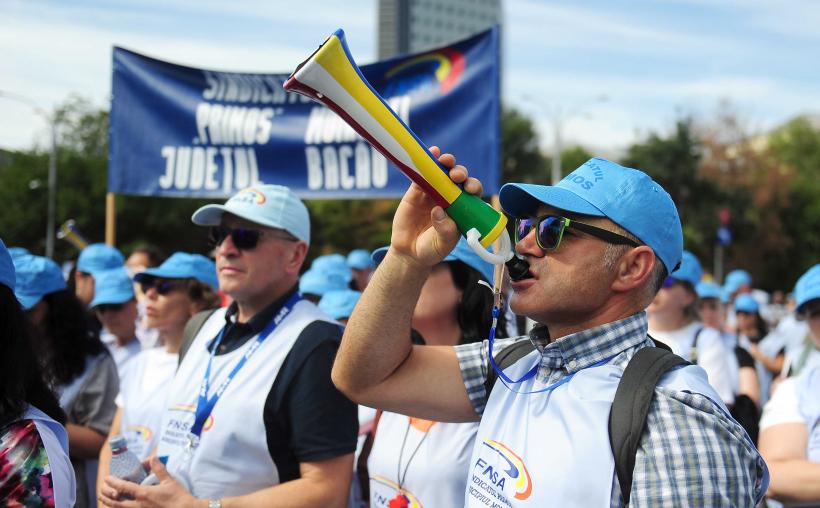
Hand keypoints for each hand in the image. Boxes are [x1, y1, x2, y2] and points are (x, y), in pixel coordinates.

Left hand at [99, 457, 201, 507]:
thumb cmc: (178, 497)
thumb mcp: (169, 481)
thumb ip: (159, 469)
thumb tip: (153, 458)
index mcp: (143, 494)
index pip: (123, 487)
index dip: (113, 482)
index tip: (106, 478)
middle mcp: (138, 505)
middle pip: (117, 503)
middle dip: (107, 497)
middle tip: (101, 492)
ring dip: (111, 505)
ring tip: (105, 501)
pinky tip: (120, 507)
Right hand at [389, 146, 483, 267]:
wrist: (409, 252)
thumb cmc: (432, 249)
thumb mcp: (442, 244)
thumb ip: (445, 230)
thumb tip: (439, 210)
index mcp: (463, 208)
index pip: (472, 193)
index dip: (473, 186)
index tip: (469, 189)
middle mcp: (450, 197)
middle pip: (459, 179)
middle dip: (460, 173)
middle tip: (456, 176)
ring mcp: (434, 192)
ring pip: (442, 173)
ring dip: (446, 163)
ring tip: (445, 161)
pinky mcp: (417, 190)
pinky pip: (422, 174)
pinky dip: (427, 163)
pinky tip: (431, 154)